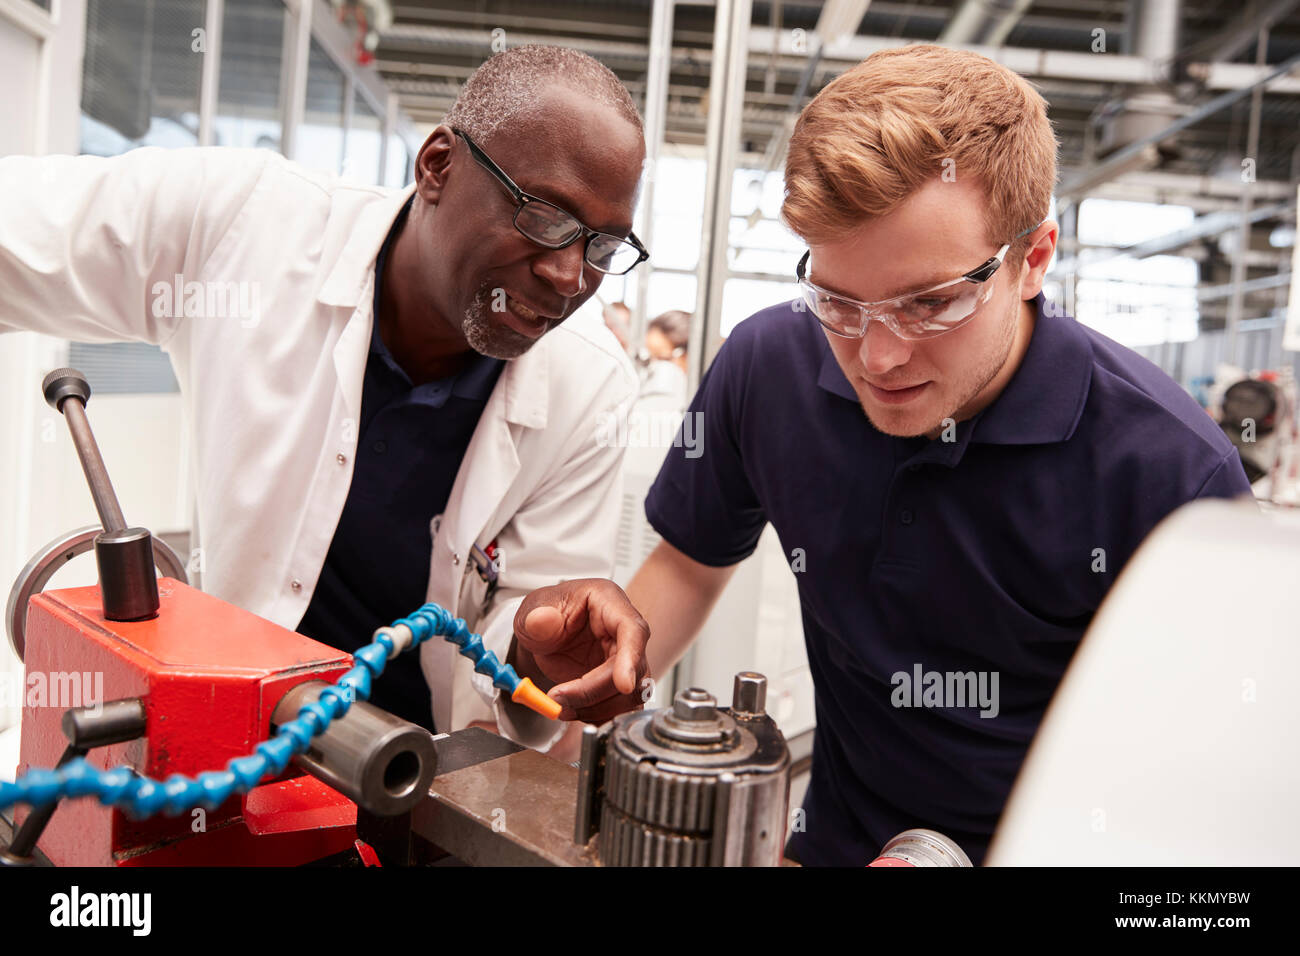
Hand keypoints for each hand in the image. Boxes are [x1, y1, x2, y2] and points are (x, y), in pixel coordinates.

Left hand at [512, 579, 649, 722]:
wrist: (541, 633)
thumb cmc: (544, 614)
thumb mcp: (531, 611)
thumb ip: (536, 618)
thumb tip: (542, 621)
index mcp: (608, 602)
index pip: (632, 630)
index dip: (631, 658)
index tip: (624, 685)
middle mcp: (623, 631)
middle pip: (633, 669)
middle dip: (595, 692)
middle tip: (560, 698)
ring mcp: (624, 659)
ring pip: (631, 694)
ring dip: (597, 708)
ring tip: (563, 707)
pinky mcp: (618, 683)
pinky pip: (621, 707)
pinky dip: (599, 716)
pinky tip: (575, 713)